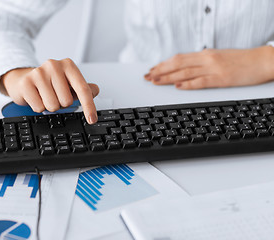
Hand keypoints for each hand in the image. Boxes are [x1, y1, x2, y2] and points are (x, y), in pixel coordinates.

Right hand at [0, 58, 99, 123]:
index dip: (89, 107)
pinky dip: (38, 107)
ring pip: (53, 106)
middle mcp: (54, 65)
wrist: (23, 80)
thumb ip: (84, 88)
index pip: (83, 89)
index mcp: (68, 65)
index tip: (92, 119)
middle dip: (62, 104)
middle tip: (55, 96)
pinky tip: (36, 97)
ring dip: (50, 106)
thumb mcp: (69, 84)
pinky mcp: (26, 83)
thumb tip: (95, 90)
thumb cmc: (50, 83)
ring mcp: (38, 73)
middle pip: (67, 101)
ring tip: (45, 96)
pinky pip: (39, 107)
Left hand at [144, 46, 273, 89]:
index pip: (178, 59)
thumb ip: (202, 63)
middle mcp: (206, 60)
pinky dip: (188, 84)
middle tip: (147, 76)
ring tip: (155, 81)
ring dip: (168, 78)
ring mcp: (213, 69)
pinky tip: (177, 87)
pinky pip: (201, 82)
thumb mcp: (218, 58)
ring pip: (185, 73)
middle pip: (177, 64)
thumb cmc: (240, 61)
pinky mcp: (222, 79)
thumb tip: (186, 69)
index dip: (163, 64)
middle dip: (160, 71)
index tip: (152, 69)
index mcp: (205, 54)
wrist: (262, 61)